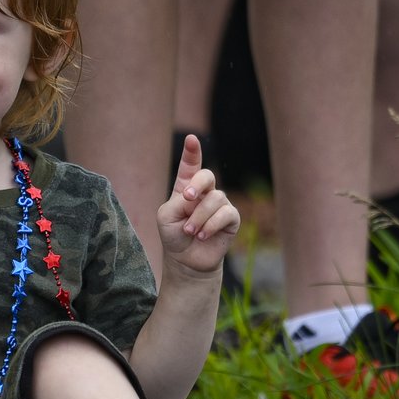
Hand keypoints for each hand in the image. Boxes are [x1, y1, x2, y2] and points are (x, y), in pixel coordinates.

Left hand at [156, 134, 239, 274]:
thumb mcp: (167, 216)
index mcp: (186, 188)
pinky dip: (211, 225)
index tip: (191, 138)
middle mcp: (204, 192)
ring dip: (199, 217)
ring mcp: (220, 204)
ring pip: (215, 199)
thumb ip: (179, 202)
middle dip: (197, 184)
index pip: (190, 166)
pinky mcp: (231, 218)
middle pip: (206, 175)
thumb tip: (200, 199)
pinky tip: (202, 235)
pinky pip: (225, 214)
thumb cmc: (174, 235)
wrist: (186, 259)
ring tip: (190, 231)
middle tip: (187, 198)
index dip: (191, 152)